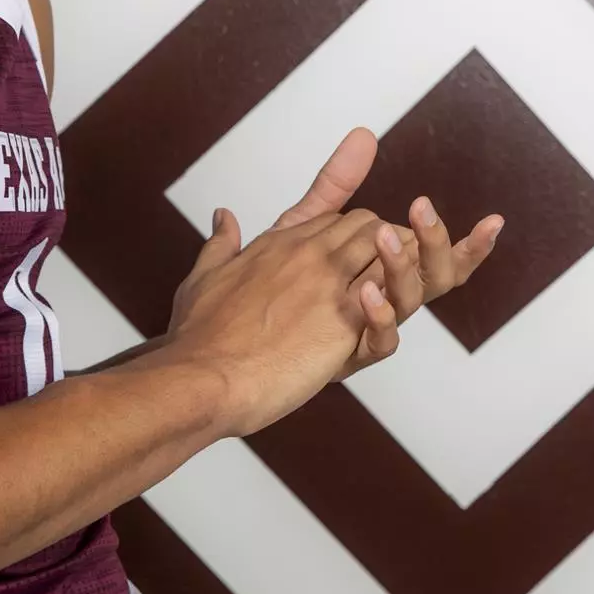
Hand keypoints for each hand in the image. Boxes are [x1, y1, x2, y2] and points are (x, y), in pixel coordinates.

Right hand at [163, 206, 400, 436]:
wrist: (202, 378)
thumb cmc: (196, 338)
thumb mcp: (203, 277)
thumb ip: (220, 243)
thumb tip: (223, 215)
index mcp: (277, 243)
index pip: (331, 217)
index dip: (350, 233)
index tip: (357, 253)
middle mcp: (306, 253)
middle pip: (365, 224)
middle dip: (383, 241)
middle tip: (386, 272)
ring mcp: (328, 283)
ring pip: (384, 247)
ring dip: (397, 265)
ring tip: (396, 290)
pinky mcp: (343, 320)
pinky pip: (389, 297)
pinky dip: (395, 301)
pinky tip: (389, 316)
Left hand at [266, 128, 503, 379]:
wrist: (220, 359)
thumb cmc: (263, 293)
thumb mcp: (302, 227)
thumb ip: (336, 185)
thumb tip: (364, 133)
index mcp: (380, 276)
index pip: (436, 258)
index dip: (468, 244)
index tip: (494, 221)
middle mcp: (380, 303)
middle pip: (431, 278)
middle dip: (436, 243)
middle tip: (421, 209)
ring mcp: (363, 329)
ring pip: (408, 302)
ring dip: (403, 266)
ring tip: (385, 237)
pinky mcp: (344, 357)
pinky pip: (377, 342)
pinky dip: (378, 317)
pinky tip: (364, 292)